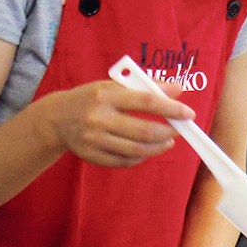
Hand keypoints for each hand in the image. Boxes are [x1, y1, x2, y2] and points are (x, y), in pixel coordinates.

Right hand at [44, 80, 191, 168]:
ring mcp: (94, 140)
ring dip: (158, 148)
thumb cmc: (92, 98)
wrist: (57, 118)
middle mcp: (98, 117)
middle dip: (167, 132)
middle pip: (144, 131)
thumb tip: (177, 90)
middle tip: (178, 131)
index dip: (170, 108)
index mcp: (105, 95)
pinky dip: (140, 158)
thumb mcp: (113, 85)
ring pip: (136, 150)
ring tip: (167, 142)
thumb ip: (145, 87)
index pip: (146, 101)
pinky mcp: (91, 156)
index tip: (188, 113)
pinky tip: (146, 150)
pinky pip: (124, 162)